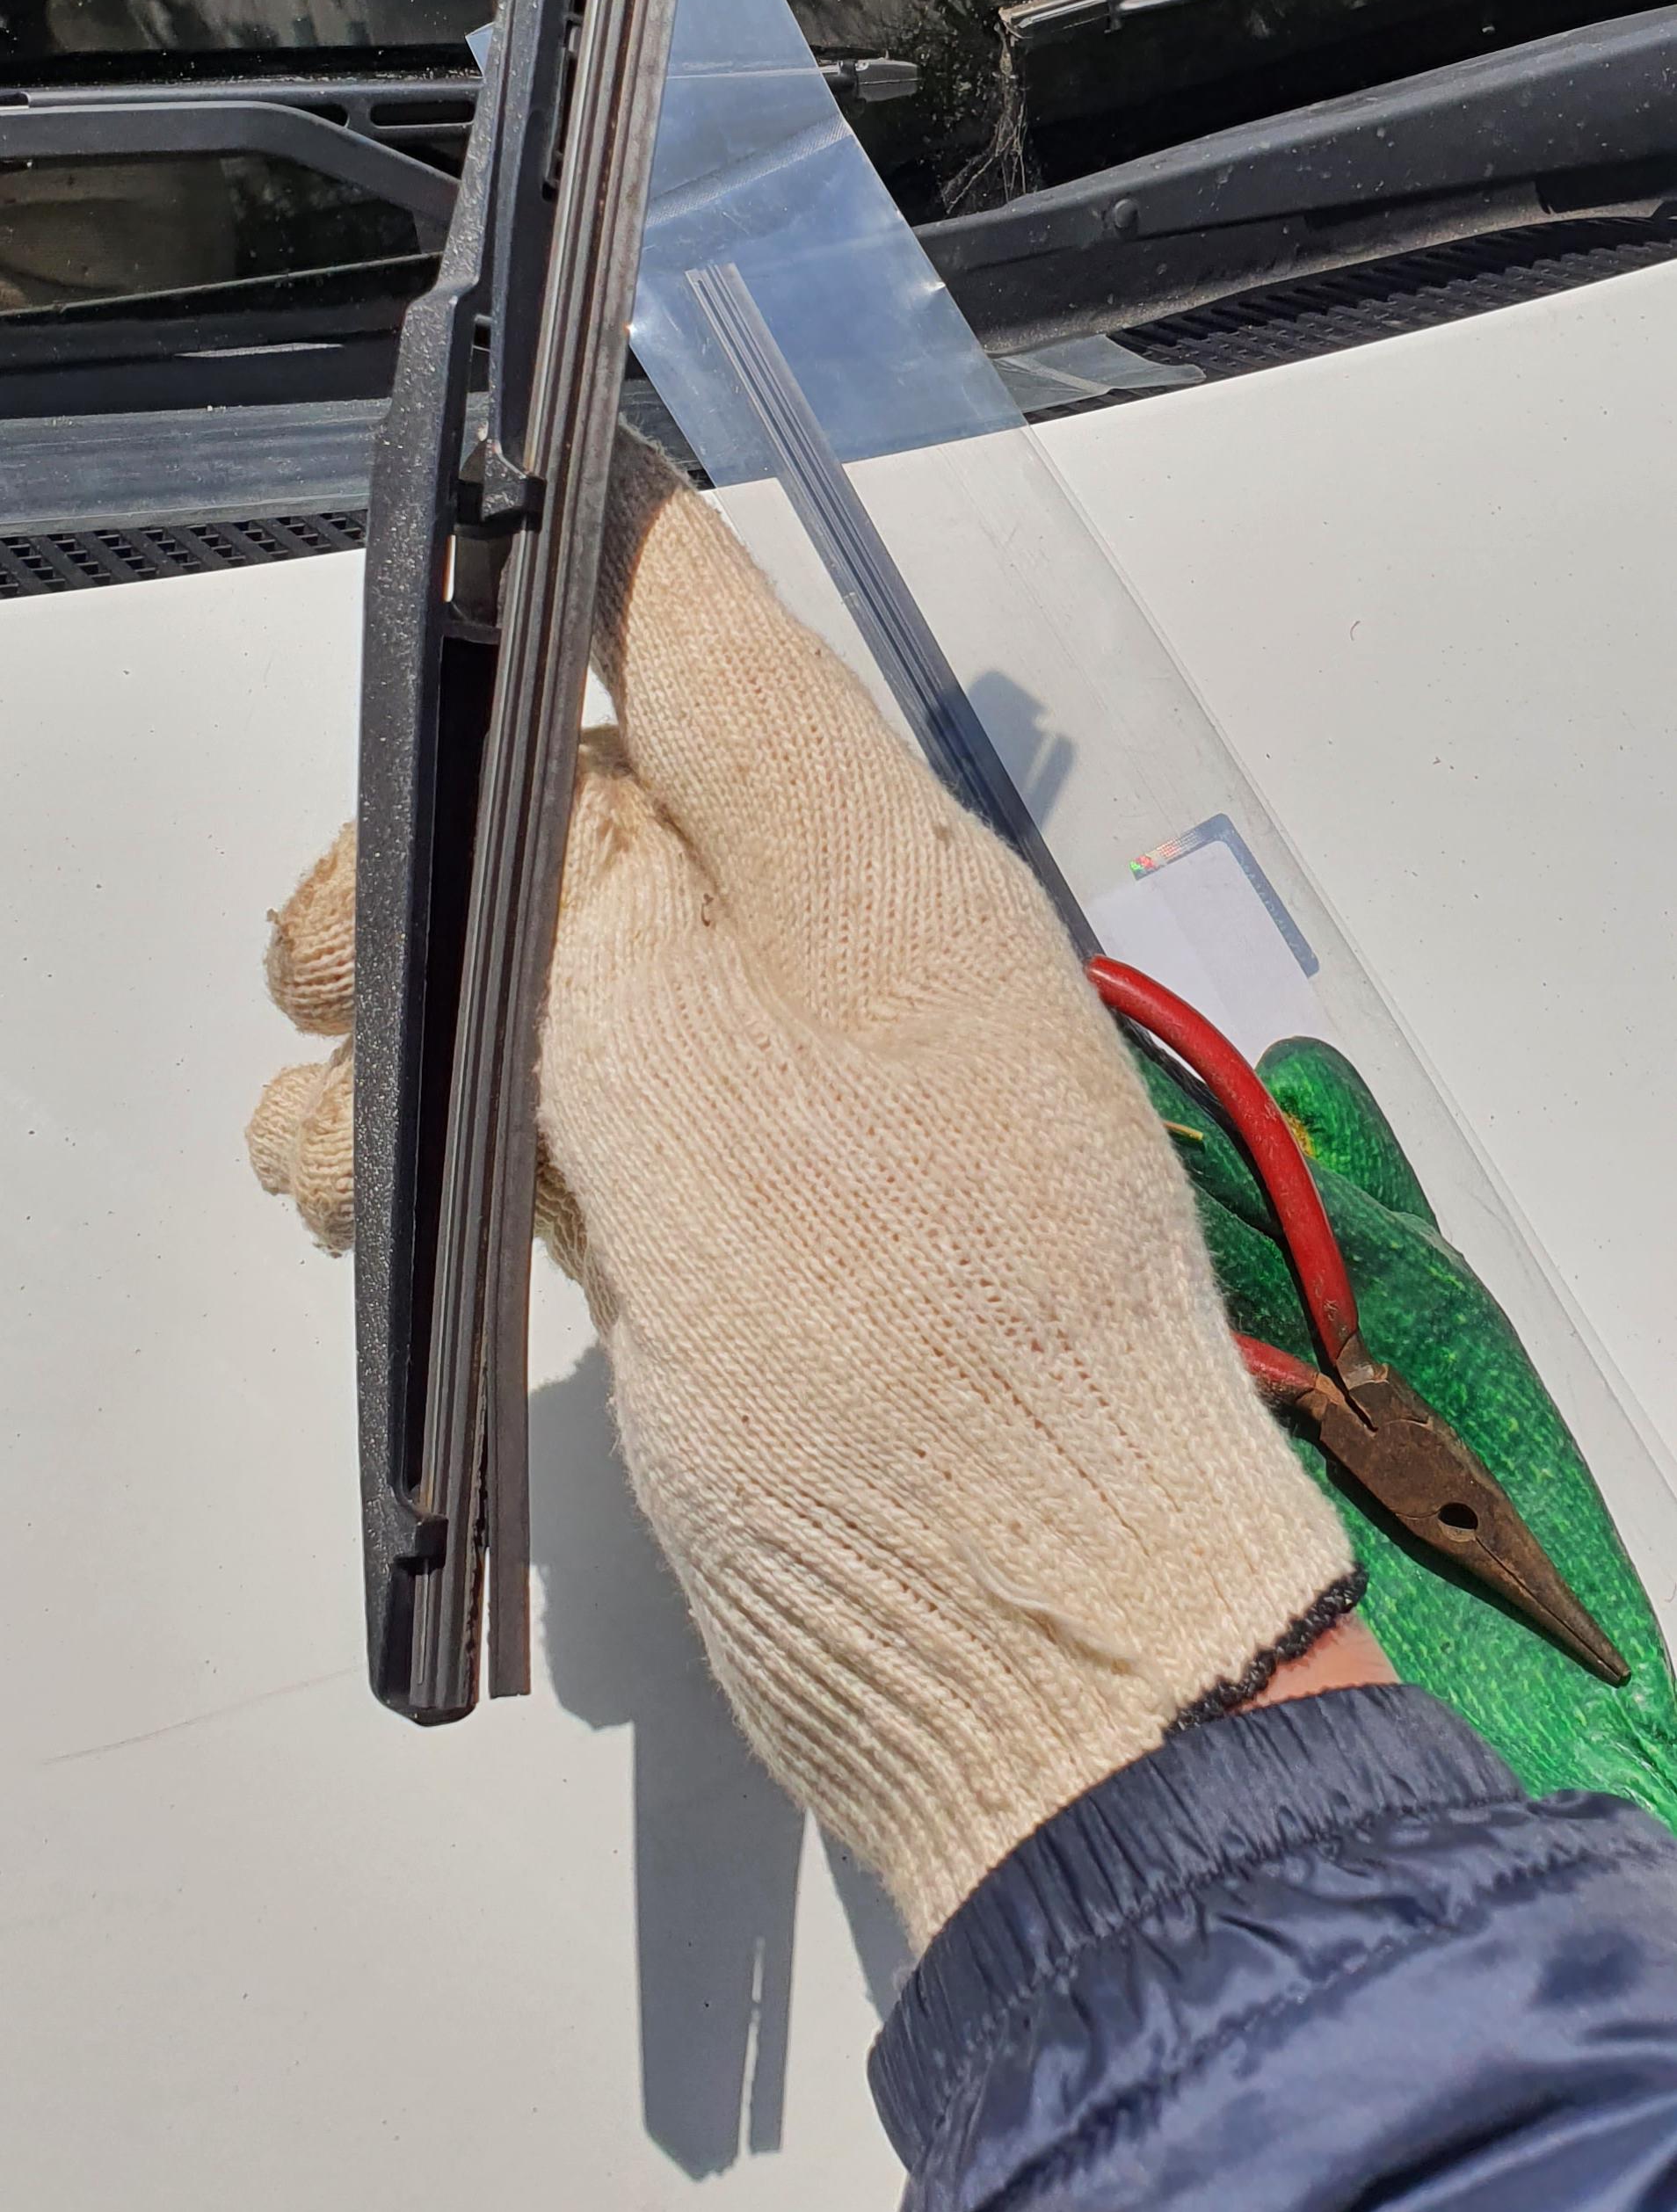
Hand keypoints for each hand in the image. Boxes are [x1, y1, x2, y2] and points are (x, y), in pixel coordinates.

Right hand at [250, 437, 1358, 1947]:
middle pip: (589, 798)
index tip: (422, 574)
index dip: (560, 557)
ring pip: (558, 964)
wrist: (1027, 1653)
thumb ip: (581, 892)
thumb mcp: (684, 1079)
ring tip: (334, 1153)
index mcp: (859, 849)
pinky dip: (464, 1136)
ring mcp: (797, 1077)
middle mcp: (841, 932)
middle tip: (314, 977)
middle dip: (422, 871)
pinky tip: (380, 1209)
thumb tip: (528, 758)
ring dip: (411, 1034)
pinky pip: (586, 1102)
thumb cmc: (890, 1364)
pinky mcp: (753, 1207)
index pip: (700, 613)